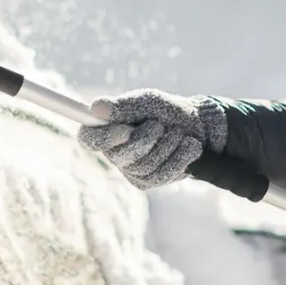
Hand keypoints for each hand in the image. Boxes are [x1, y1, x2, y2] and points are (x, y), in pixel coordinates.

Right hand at [78, 90, 226, 189]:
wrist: (197, 128)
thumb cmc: (166, 111)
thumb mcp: (148, 102)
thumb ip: (124, 106)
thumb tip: (96, 108)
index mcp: (107, 129)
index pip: (88, 139)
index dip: (104, 138)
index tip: (125, 130)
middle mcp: (114, 153)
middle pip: (121, 156)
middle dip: (147, 138)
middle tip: (161, 125)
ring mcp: (131, 170)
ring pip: (145, 166)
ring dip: (168, 145)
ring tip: (178, 134)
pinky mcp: (148, 182)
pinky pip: (161, 174)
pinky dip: (180, 157)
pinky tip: (187, 148)